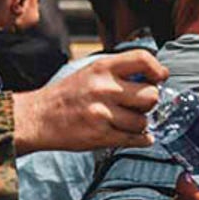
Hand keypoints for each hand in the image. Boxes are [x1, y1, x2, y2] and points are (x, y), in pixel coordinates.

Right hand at [12, 49, 164, 153]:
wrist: (38, 118)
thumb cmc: (67, 95)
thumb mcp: (90, 72)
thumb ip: (119, 72)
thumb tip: (154, 78)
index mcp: (102, 68)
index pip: (143, 59)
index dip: (157, 69)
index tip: (160, 77)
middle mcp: (104, 89)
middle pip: (151, 96)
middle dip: (149, 102)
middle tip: (139, 105)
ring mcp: (102, 114)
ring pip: (144, 122)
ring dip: (140, 124)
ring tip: (126, 121)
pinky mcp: (100, 136)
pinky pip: (135, 140)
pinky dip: (141, 139)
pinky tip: (136, 135)